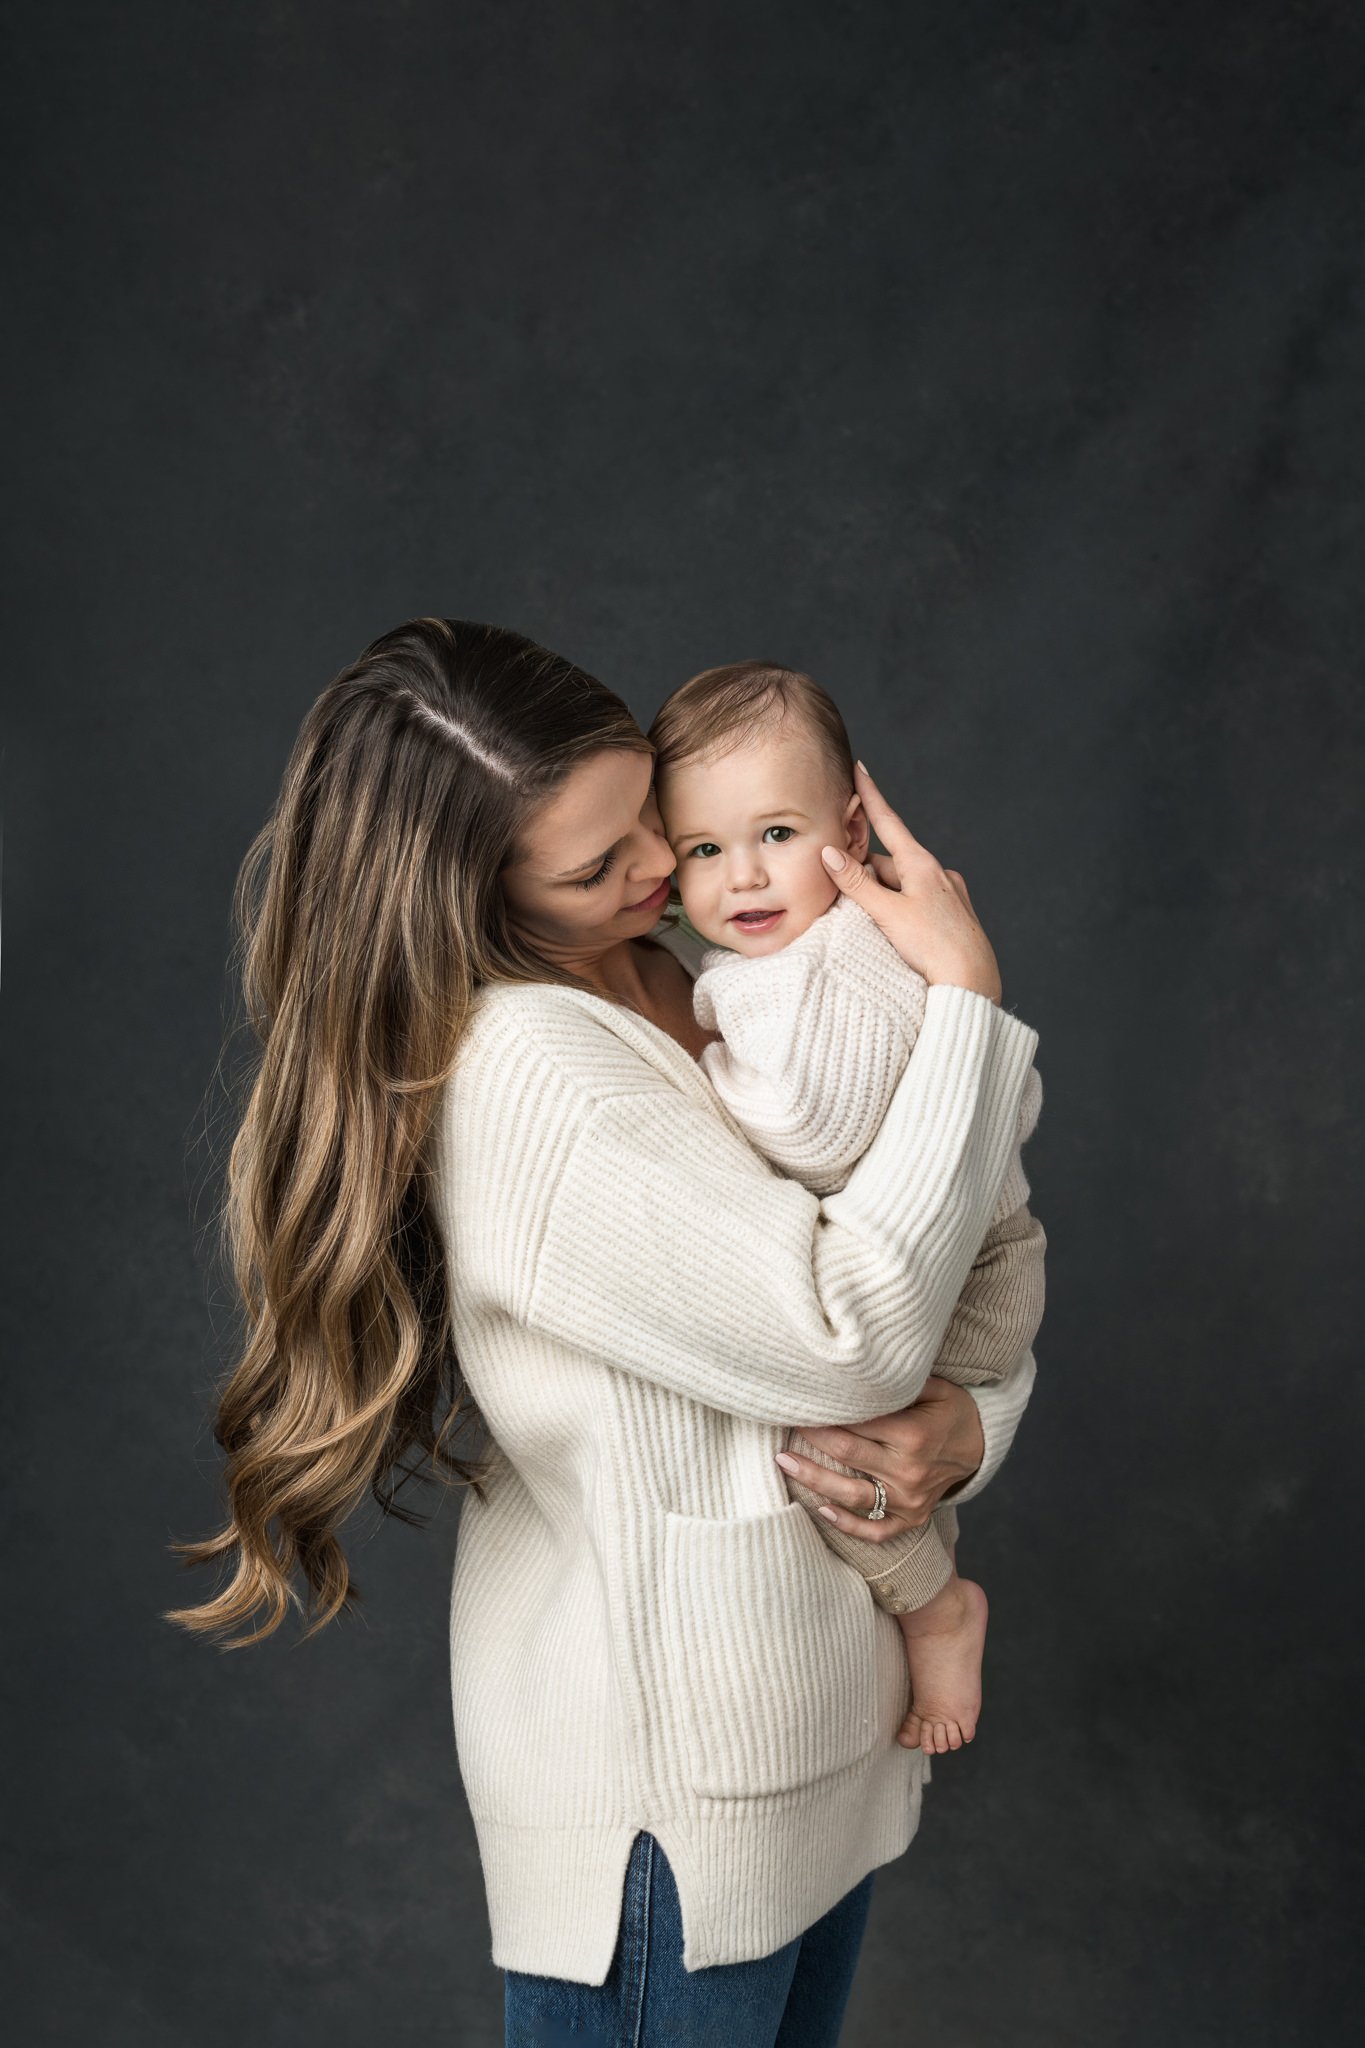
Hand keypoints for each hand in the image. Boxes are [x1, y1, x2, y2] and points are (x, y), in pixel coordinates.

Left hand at [780, 1380, 985, 1540]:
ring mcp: (910, 1500)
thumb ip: (900, 1384)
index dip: (826, 1414)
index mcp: (913, 1436)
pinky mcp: (912, 1518)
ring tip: (785, 1463)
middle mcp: (909, 1471)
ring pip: (852, 1496)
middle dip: (811, 1440)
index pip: (857, 1424)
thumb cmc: (951, 1410)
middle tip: (782, 1429)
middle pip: (847, 1455)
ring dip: (813, 1480)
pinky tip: (821, 1509)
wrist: (980, 1447)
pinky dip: (847, 1524)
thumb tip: (856, 1373)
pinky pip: (875, 1530)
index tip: (801, 1404)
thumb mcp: (935, 1388)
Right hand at [820, 761, 1002, 1001]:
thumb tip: (830, 852)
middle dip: (865, 874)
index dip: (870, 796)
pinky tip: (895, 933)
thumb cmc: (933, 948)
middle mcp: (939, 874)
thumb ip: (857, 883)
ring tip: (869, 926)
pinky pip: (917, 903)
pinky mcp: (953, 917)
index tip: (859, 768)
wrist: (972, 985)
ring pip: (902, 886)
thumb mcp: (888, 913)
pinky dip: (899, 910)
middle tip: (841, 893)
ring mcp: (948, 895)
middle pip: (889, 863)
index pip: (888, 821)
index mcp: (922, 865)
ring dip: (881, 897)